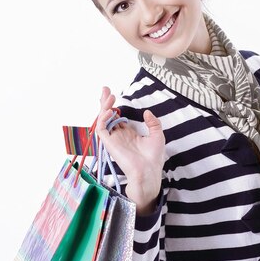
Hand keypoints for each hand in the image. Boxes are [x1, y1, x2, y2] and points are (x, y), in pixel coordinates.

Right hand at [96, 86, 165, 214]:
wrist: (149, 171)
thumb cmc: (153, 157)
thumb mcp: (157, 135)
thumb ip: (153, 122)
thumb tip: (146, 111)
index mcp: (128, 133)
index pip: (117, 116)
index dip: (114, 106)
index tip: (113, 94)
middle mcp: (119, 135)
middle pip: (108, 115)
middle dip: (105, 102)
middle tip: (105, 89)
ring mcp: (113, 139)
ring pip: (103, 120)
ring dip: (104, 107)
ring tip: (108, 96)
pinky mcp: (109, 143)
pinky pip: (101, 129)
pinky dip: (103, 118)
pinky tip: (110, 111)